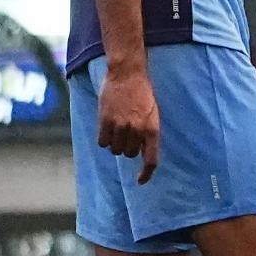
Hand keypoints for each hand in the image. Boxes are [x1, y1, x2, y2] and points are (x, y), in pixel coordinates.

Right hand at [96, 64, 160, 184]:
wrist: (127, 74)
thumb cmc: (142, 94)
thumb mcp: (153, 114)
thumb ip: (148, 133)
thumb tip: (142, 152)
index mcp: (153, 129)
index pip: (151, 159)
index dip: (146, 173)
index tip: (140, 181)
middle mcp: (137, 130)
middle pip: (129, 154)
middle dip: (128, 148)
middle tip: (128, 132)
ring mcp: (120, 126)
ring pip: (115, 150)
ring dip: (116, 143)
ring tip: (118, 127)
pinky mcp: (105, 121)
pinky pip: (102, 142)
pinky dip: (104, 138)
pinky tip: (107, 127)